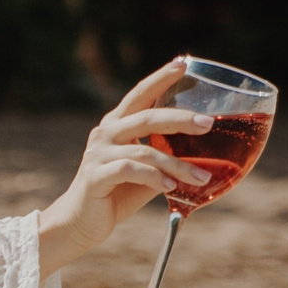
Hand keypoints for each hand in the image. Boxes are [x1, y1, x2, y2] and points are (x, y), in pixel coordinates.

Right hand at [37, 59, 214, 274]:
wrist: (79, 224)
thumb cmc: (115, 195)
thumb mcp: (146, 174)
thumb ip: (166, 161)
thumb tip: (207, 158)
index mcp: (116, 126)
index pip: (140, 94)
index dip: (161, 78)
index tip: (183, 63)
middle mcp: (105, 133)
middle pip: (146, 116)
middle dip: (180, 119)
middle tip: (208, 123)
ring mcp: (98, 154)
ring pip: (145, 151)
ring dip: (177, 165)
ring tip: (202, 177)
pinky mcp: (95, 176)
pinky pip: (130, 171)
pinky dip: (154, 178)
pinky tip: (171, 188)